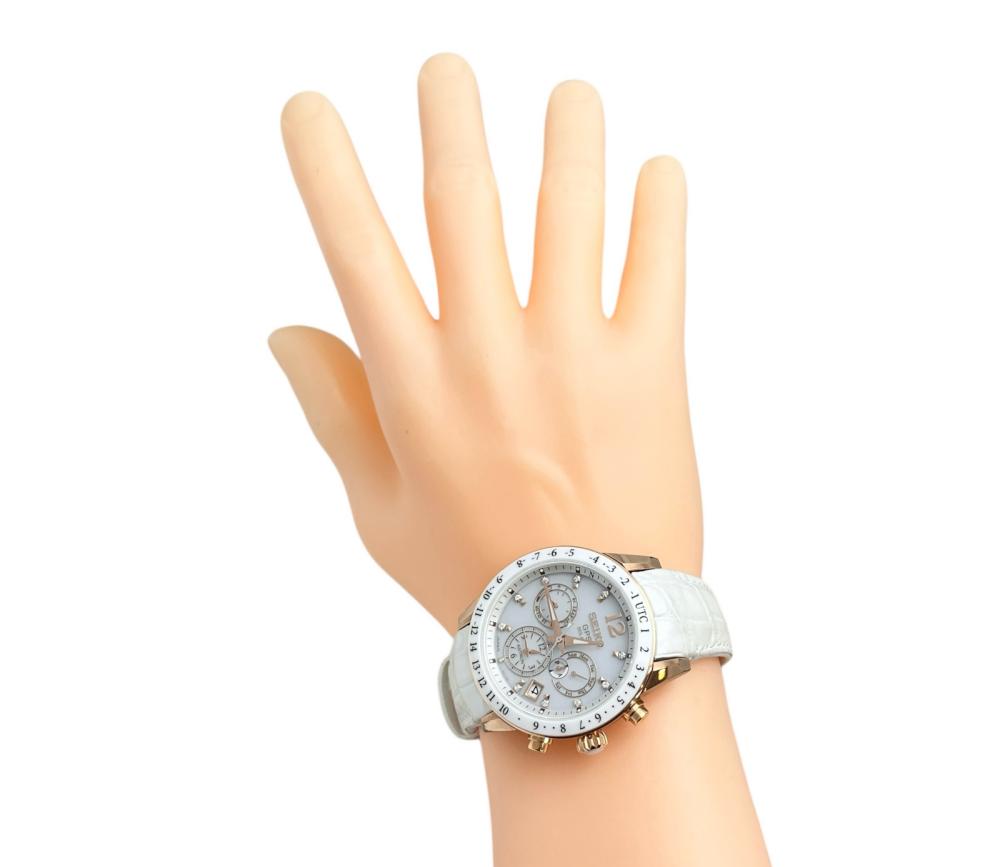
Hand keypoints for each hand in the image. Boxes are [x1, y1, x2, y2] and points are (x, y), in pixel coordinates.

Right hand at [271, 53, 702, 629]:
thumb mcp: (379, 509)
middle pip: (464, 201)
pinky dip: (661, 208)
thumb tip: (285, 327)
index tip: (309, 109)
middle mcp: (488, 351)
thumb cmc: (471, 576)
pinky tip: (660, 170)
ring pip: (570, 210)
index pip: (355, 249)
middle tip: (445, 68)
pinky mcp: (651, 372)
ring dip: (569, 137)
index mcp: (413, 384)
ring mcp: (574, 355)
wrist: (586, 635)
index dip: (326, 170)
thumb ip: (333, 411)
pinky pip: (659, 266)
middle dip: (449, 119)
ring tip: (571, 94)